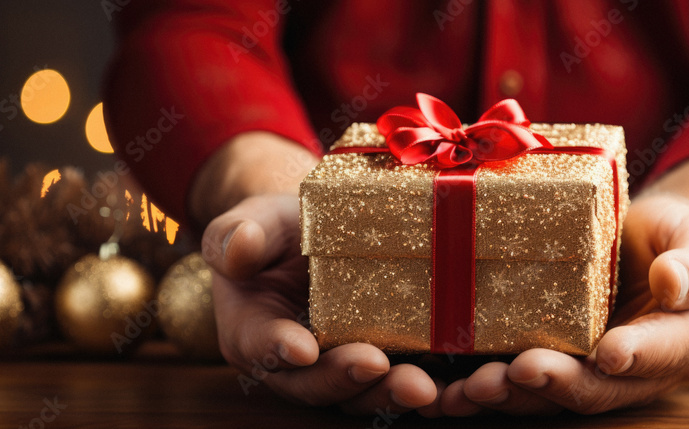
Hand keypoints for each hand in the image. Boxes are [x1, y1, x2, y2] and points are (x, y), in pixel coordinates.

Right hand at [195, 133, 438, 413]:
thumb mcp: (251, 221)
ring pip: (359, 394)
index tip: (302, 348)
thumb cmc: (276, 229)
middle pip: (314, 383)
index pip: (258, 344)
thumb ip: (235, 235)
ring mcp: (337, 367)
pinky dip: (426, 390)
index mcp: (250, 329)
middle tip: (376, 365)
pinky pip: (397, 383)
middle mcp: (292, 363)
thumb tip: (237, 246)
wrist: (312, 235)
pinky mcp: (379, 364)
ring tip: (421, 388)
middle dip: (346, 379)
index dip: (277, 349)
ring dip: (388, 394)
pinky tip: (453, 387)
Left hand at [435, 154, 688, 414]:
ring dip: (510, 396)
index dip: (635, 357)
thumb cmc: (676, 240)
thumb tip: (674, 282)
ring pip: (549, 396)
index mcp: (680, 345)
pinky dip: (484, 392)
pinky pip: (518, 383)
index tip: (609, 354)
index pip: (659, 355)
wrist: (646, 245)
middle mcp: (632, 371)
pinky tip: (448, 393)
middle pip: (594, 388)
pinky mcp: (550, 360)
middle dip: (553, 384)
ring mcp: (586, 371)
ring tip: (471, 389)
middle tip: (517, 372)